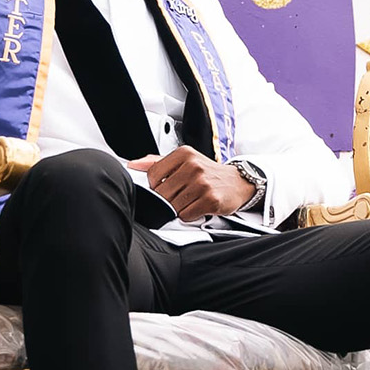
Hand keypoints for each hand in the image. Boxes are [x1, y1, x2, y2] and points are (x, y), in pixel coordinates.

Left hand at [129, 147, 253, 221]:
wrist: (237, 182)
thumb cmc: (208, 173)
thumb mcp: (185, 161)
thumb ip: (157, 162)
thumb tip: (133, 164)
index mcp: (184, 154)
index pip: (153, 175)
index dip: (155, 186)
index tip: (165, 187)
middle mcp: (193, 166)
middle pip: (162, 193)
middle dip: (167, 199)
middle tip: (179, 196)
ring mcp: (202, 183)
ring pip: (173, 206)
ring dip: (178, 208)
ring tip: (189, 201)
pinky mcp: (210, 200)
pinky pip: (186, 215)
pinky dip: (189, 215)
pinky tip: (197, 207)